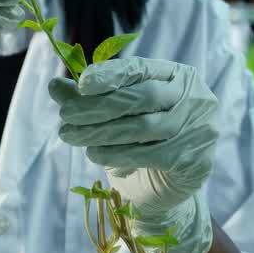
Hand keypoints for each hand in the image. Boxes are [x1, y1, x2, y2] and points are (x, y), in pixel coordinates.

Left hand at [48, 56, 219, 252]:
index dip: (110, 75)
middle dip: (98, 106)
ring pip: (143, 127)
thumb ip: (89, 98)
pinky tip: (94, 154)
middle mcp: (193, 96)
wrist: (170, 183)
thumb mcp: (117, 114)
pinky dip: (116, 154)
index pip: (141, 69)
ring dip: (101, 132)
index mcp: (176, 75)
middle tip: (65, 116)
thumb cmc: (142, 140)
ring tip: (71, 136)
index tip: (81, 84)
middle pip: (142, 97)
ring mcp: (199, 128)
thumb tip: (54, 86)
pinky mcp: (195, 159)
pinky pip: (149, 155)